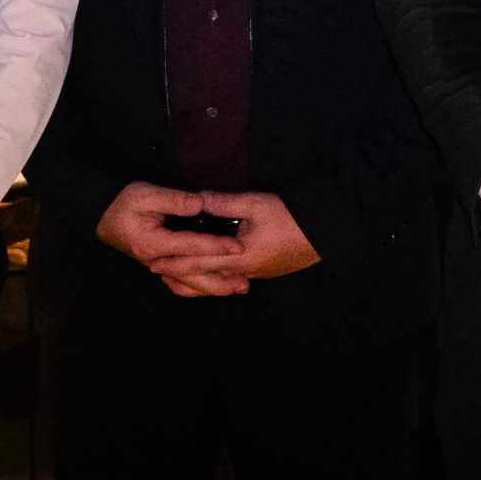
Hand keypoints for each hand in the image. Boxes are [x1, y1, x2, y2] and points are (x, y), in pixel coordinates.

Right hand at [98, 182, 244, 296]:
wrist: (99, 215)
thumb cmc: (122, 202)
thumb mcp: (144, 193)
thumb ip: (173, 199)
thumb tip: (200, 203)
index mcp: (155, 243)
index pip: (192, 247)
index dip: (217, 247)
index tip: (239, 247)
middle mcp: (157, 261)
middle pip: (193, 276)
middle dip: (221, 279)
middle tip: (245, 281)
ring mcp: (157, 266)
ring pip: (188, 284)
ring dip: (213, 287)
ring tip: (235, 288)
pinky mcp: (158, 265)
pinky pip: (180, 282)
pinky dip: (198, 286)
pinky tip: (212, 286)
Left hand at [140, 190, 319, 295]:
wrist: (326, 234)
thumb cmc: (291, 217)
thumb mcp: (256, 203)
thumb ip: (225, 202)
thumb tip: (198, 197)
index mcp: (239, 255)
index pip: (199, 261)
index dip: (175, 262)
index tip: (154, 262)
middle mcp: (245, 270)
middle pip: (206, 276)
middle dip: (180, 275)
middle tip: (157, 273)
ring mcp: (257, 273)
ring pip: (220, 282)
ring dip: (198, 281)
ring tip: (178, 280)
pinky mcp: (266, 270)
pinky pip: (234, 279)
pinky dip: (217, 280)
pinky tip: (214, 277)